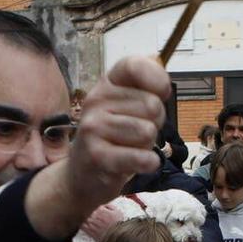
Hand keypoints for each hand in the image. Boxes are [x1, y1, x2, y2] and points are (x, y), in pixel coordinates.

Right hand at [27, 56, 169, 238]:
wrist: (81, 175)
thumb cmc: (113, 138)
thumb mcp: (126, 106)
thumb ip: (145, 86)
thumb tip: (160, 73)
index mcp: (107, 84)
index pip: (134, 66)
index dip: (157, 78)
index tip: (161, 94)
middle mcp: (96, 100)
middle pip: (152, 105)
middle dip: (155, 122)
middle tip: (138, 133)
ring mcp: (93, 127)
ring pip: (147, 131)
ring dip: (148, 145)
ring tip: (131, 147)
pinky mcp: (96, 155)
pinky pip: (140, 157)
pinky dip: (148, 163)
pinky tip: (141, 163)